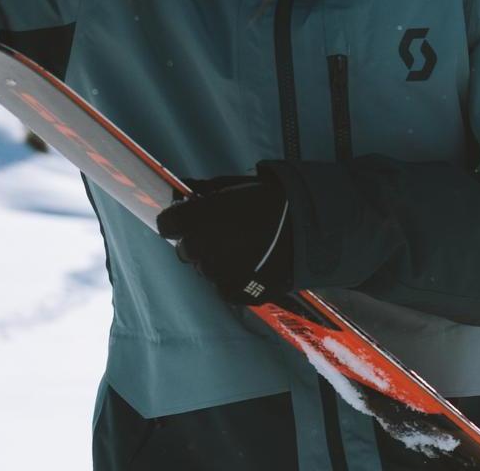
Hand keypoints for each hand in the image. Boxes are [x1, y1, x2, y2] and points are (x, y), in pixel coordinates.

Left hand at [156, 172, 292, 304]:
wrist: (312, 229)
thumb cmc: (273, 200)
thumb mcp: (236, 186)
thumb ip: (205, 191)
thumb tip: (183, 192)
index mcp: (200, 219)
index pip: (167, 224)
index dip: (178, 220)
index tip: (190, 217)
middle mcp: (204, 249)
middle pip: (185, 250)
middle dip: (198, 241)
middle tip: (223, 233)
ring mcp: (219, 275)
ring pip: (205, 270)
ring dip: (216, 260)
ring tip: (244, 249)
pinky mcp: (236, 293)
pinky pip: (224, 287)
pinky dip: (233, 278)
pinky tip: (253, 265)